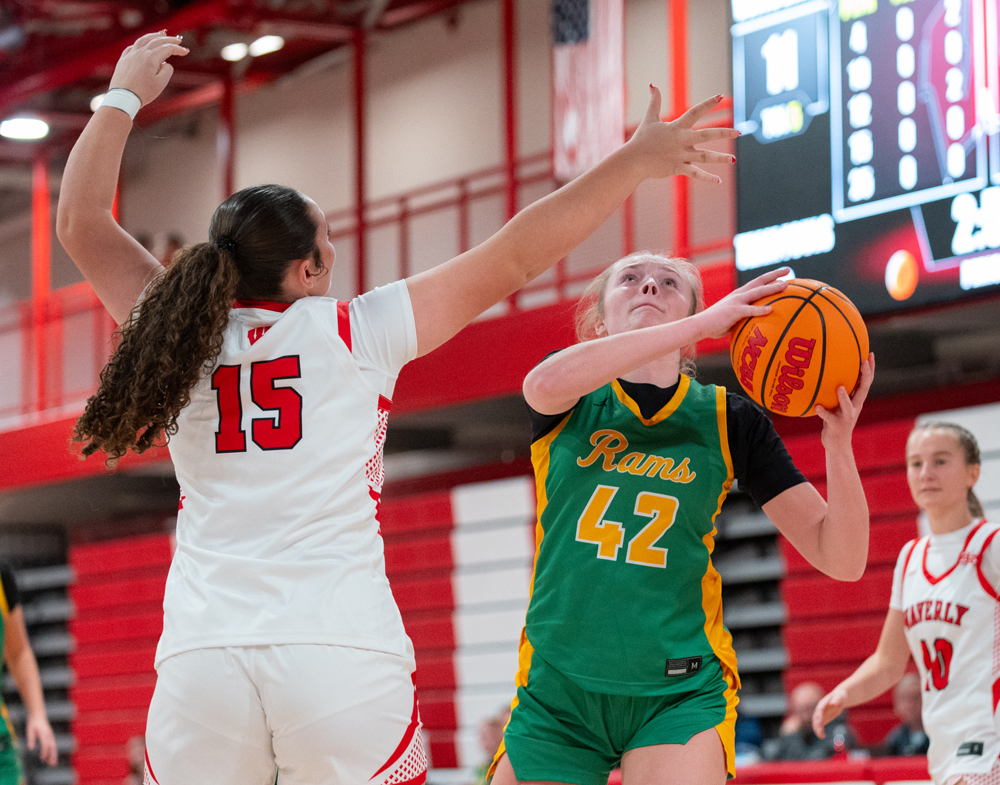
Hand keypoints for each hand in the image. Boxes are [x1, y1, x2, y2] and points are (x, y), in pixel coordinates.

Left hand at [26, 713, 56, 765]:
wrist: (38, 715)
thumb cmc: (33, 723)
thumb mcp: (29, 730)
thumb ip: (30, 739)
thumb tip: (30, 749)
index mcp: (44, 733)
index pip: (45, 745)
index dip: (44, 752)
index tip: (42, 759)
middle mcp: (49, 735)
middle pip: (52, 747)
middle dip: (52, 756)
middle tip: (52, 765)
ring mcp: (51, 735)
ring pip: (54, 747)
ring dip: (54, 755)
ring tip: (53, 763)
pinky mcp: (50, 736)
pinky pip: (53, 745)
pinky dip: (53, 751)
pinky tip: (52, 756)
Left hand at [109, 31, 188, 107]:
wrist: (123, 97)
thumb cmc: (144, 92)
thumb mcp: (161, 83)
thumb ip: (167, 70)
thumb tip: (165, 63)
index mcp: (151, 57)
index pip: (167, 48)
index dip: (178, 49)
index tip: (186, 51)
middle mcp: (140, 52)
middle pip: (156, 41)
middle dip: (169, 39)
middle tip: (178, 40)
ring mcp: (130, 55)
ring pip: (143, 40)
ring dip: (154, 36)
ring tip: (161, 34)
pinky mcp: (123, 59)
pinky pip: (133, 46)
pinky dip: (141, 43)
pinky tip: (143, 44)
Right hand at [625, 88, 739, 182]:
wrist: (632, 160)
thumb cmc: (641, 139)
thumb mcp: (649, 118)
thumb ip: (654, 101)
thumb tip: (652, 84)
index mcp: (676, 127)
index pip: (694, 112)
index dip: (708, 104)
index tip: (721, 96)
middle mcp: (681, 140)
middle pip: (706, 135)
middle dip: (723, 133)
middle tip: (739, 131)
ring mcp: (680, 155)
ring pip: (704, 156)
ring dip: (720, 158)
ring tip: (734, 159)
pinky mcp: (677, 168)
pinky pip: (695, 173)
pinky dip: (707, 178)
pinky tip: (719, 181)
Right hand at [695, 267, 789, 339]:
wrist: (700, 325)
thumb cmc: (717, 324)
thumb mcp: (733, 317)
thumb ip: (745, 316)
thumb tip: (756, 323)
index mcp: (740, 294)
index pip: (757, 282)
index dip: (770, 277)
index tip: (783, 273)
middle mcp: (739, 294)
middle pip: (760, 281)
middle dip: (775, 275)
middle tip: (788, 270)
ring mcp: (737, 302)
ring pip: (758, 292)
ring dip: (772, 288)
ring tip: (785, 285)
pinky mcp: (734, 311)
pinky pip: (749, 310)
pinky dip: (760, 310)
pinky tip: (771, 310)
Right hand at [812, 687, 847, 738]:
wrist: (839, 698)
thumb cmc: (840, 696)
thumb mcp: (840, 697)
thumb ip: (836, 700)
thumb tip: (833, 704)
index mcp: (822, 703)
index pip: (819, 710)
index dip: (819, 717)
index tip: (820, 724)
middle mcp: (819, 709)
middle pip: (816, 718)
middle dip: (817, 726)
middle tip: (820, 734)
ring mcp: (820, 714)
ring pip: (816, 722)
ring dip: (817, 729)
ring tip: (821, 736)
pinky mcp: (823, 718)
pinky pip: (820, 725)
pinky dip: (819, 730)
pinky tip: (822, 736)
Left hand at [816, 353, 874, 446]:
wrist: (837, 445)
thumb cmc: (836, 420)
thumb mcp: (838, 404)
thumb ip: (837, 391)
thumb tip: (828, 373)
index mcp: (856, 401)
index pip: (866, 382)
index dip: (870, 369)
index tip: (870, 354)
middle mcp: (854, 407)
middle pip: (863, 390)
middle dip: (865, 376)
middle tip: (863, 362)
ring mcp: (846, 417)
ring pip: (847, 406)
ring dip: (844, 397)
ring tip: (840, 387)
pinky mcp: (836, 426)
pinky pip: (829, 418)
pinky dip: (823, 412)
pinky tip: (817, 407)